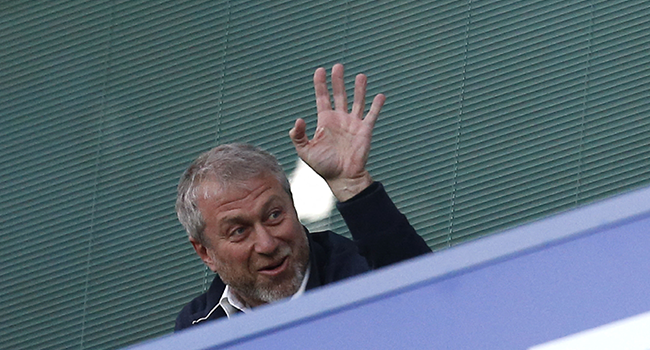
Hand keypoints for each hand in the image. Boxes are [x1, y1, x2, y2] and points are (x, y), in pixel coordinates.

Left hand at [289, 63, 385, 200]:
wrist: (342, 178)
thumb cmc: (323, 166)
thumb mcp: (305, 151)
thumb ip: (298, 136)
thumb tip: (299, 119)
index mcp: (325, 121)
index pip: (322, 98)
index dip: (320, 84)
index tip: (320, 70)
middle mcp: (339, 119)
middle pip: (339, 95)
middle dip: (338, 81)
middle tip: (338, 66)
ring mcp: (353, 124)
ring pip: (357, 101)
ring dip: (359, 89)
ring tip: (361, 76)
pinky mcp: (365, 130)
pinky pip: (372, 115)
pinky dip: (376, 105)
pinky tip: (380, 95)